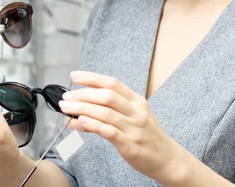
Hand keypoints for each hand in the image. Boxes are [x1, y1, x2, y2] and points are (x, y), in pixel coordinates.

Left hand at [59, 71, 185, 183]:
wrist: (168, 159)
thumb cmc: (148, 136)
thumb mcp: (135, 116)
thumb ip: (113, 109)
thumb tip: (84, 105)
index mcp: (137, 101)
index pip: (112, 83)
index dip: (92, 78)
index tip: (75, 76)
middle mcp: (136, 111)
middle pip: (106, 96)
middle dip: (82, 94)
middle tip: (66, 97)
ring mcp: (133, 128)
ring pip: (105, 112)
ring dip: (81, 109)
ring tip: (66, 109)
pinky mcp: (130, 145)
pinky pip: (108, 131)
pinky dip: (92, 125)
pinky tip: (79, 123)